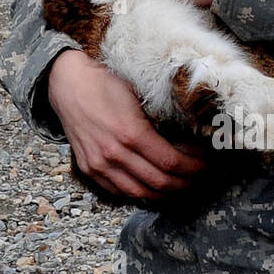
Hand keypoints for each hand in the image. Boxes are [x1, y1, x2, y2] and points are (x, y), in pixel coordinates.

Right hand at [47, 49, 204, 199]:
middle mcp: (114, 153)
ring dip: (164, 193)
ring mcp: (99, 164)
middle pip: (159, 183)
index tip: (205, 164)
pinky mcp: (88, 167)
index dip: (194, 168)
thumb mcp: (139, 92)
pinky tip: (152, 185)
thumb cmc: (105, 81)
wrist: (67, 82)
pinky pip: (118, 191)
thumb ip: (161, 114)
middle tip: (198, 177)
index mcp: (131, 133)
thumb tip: (192, 128)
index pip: (171, 163)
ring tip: (179, 185)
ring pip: (139, 193)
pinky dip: (139, 192)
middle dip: (184, 183)